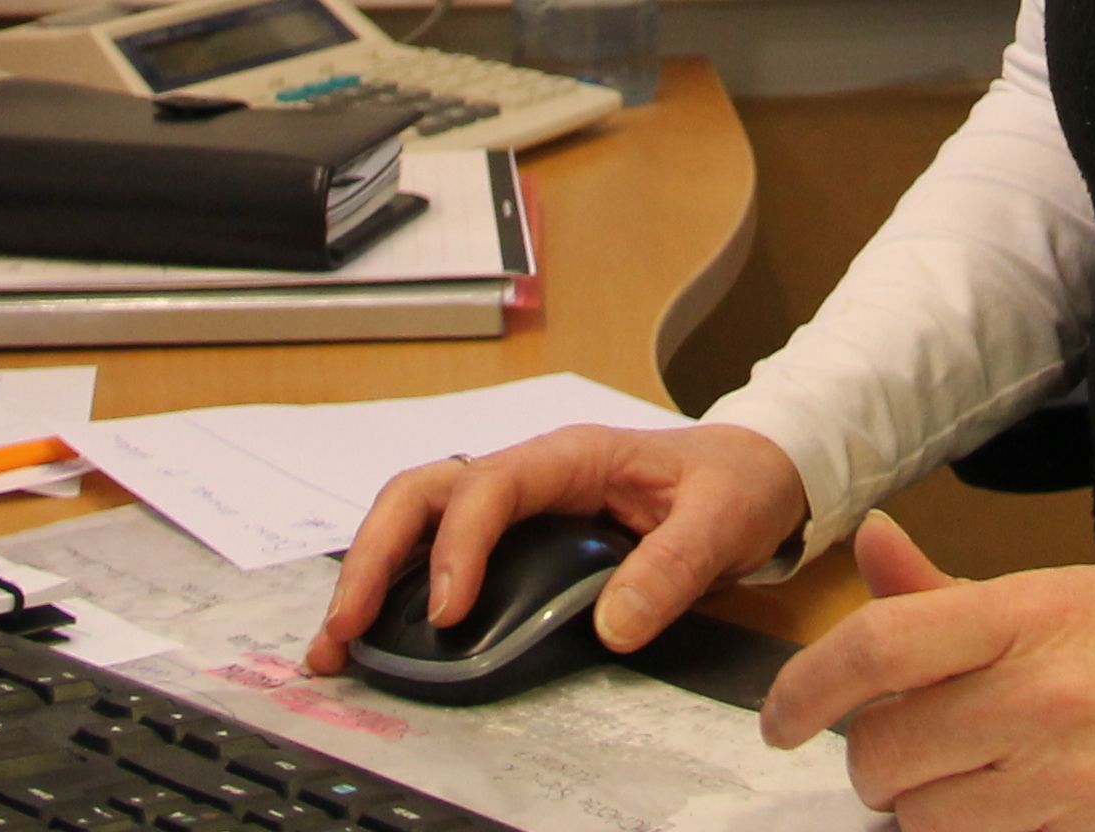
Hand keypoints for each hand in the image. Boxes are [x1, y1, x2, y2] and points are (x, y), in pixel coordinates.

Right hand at [303, 420, 809, 673]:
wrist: (756, 472)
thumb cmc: (736, 480)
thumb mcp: (723, 518)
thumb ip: (674, 567)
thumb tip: (613, 625)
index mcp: (572, 455)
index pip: (491, 486)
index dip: (459, 545)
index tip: (447, 611)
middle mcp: (530, 472)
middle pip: (425, 492)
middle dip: (377, 554)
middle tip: (347, 625)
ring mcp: (518, 503)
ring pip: (418, 516)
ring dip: (372, 570)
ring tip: (338, 639)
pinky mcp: (517, 536)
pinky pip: (441, 549)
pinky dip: (399, 586)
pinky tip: (377, 633)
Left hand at [762, 514, 1094, 831]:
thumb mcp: (1069, 595)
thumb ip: (951, 593)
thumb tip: (868, 549)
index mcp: (1035, 614)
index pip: (878, 647)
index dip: (803, 686)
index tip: (781, 716)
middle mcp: (1047, 697)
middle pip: (884, 750)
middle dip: (873, 759)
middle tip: (902, 750)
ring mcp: (1073, 784)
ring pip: (923, 820)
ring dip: (920, 811)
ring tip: (961, 785)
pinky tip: (1002, 815)